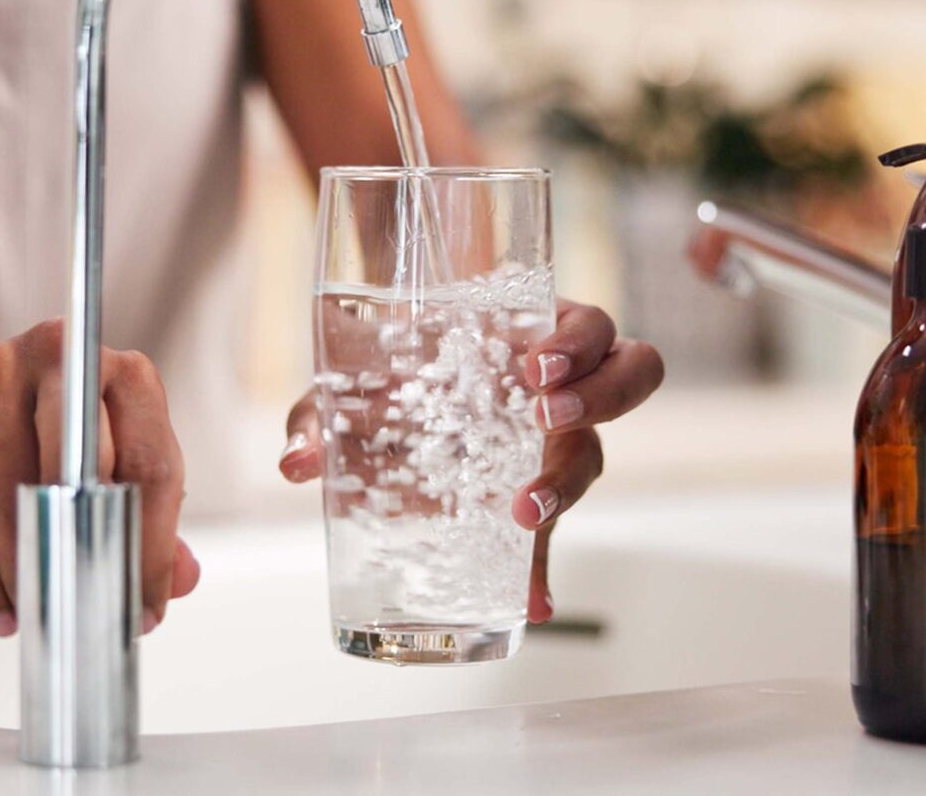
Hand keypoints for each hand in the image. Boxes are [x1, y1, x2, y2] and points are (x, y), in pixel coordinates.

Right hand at [0, 320, 200, 637]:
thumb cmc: (35, 438)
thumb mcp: (103, 466)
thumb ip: (146, 518)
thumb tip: (183, 580)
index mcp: (122, 372)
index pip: (153, 465)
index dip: (153, 547)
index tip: (144, 609)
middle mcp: (60, 357)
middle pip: (87, 470)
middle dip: (91, 554)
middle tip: (92, 613)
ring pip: (19, 493)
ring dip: (31, 568)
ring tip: (41, 617)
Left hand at [278, 299, 660, 622]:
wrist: (389, 405)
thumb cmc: (390, 372)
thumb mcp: (353, 383)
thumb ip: (322, 414)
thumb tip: (296, 463)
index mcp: (533, 332)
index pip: (588, 327)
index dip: (577, 345)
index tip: (536, 367)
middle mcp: (561, 385)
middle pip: (629, 376)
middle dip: (598, 397)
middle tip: (544, 417)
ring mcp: (555, 442)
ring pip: (598, 452)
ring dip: (570, 479)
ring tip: (526, 508)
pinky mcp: (536, 494)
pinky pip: (552, 532)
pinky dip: (539, 568)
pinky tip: (529, 599)